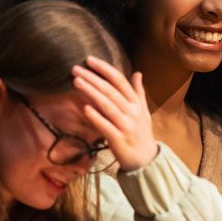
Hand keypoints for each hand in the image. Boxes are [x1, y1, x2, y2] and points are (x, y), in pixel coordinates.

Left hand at [72, 56, 160, 171]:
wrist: (146, 160)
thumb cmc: (141, 133)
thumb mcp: (143, 111)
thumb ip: (138, 92)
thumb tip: (137, 73)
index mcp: (136, 103)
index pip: (120, 80)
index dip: (104, 69)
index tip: (89, 60)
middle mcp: (132, 112)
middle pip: (110, 91)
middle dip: (92, 78)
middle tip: (75, 68)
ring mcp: (126, 126)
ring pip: (107, 105)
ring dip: (91, 92)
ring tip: (76, 82)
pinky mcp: (119, 140)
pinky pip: (106, 127)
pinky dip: (96, 117)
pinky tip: (85, 108)